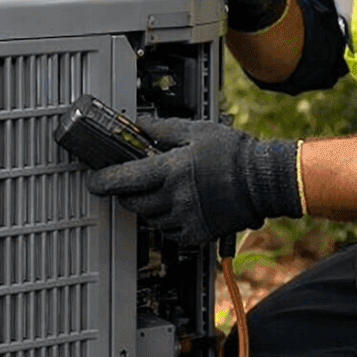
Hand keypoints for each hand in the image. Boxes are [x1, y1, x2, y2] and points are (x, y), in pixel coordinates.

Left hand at [86, 117, 302, 244]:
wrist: (264, 181)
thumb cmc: (234, 154)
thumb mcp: (197, 130)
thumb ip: (163, 128)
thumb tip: (140, 124)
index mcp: (171, 170)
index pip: (124, 178)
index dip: (103, 181)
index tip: (93, 181)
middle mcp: (175, 197)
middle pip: (132, 202)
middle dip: (124, 194)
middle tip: (127, 184)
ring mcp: (186, 218)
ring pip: (150, 218)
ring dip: (147, 206)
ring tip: (161, 191)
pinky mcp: (197, 233)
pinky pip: (169, 232)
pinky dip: (166, 220)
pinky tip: (176, 206)